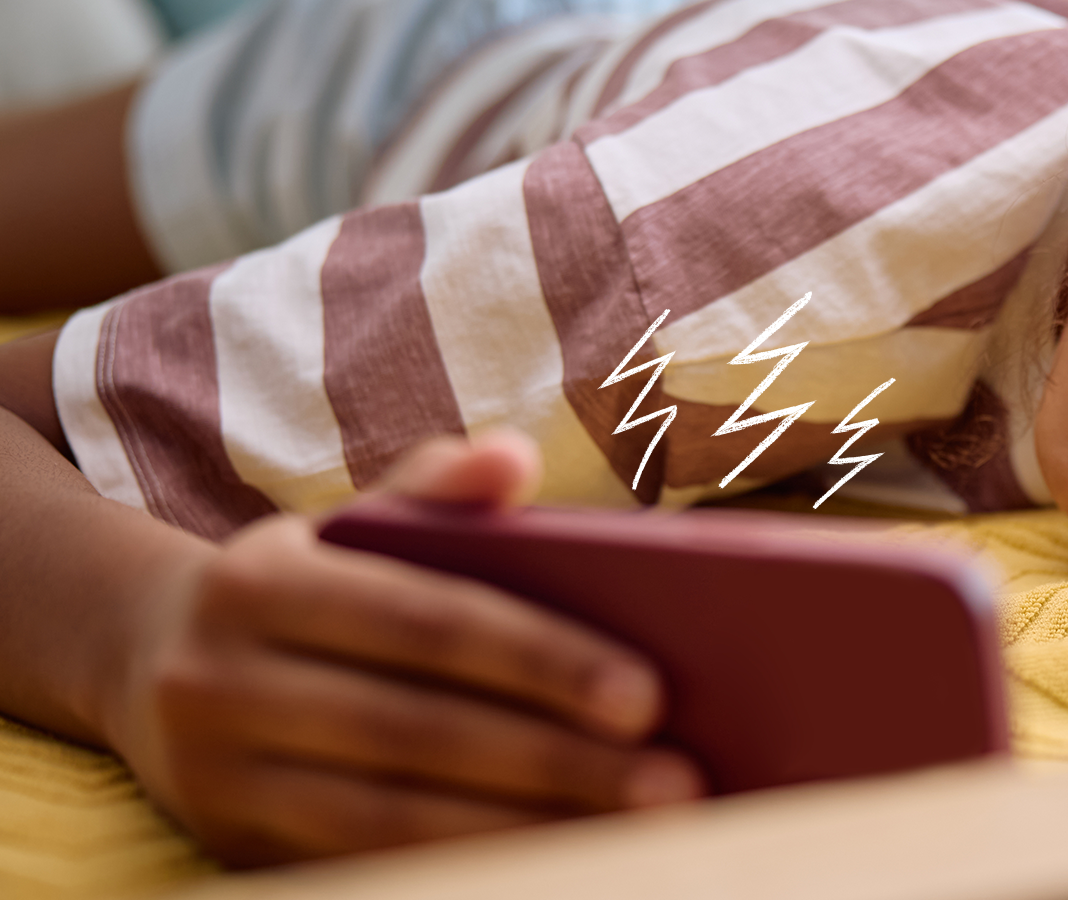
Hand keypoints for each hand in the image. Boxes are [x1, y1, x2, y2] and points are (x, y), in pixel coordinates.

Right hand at [101, 432, 702, 864]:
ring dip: (524, 831)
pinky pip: (362, 867)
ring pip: (389, 819)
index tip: (649, 697)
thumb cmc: (309, 582)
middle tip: (673, 782)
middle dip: (555, 762)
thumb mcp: (354, 522)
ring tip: (636, 834)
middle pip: (417, 730)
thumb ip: (438, 485)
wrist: (147, 659)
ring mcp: (215, 777)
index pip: (429, 623)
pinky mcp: (228, 847)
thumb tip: (512, 456)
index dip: (541, 662)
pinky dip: (467, 868)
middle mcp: (220, 680)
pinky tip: (556, 864)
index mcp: (264, 581)